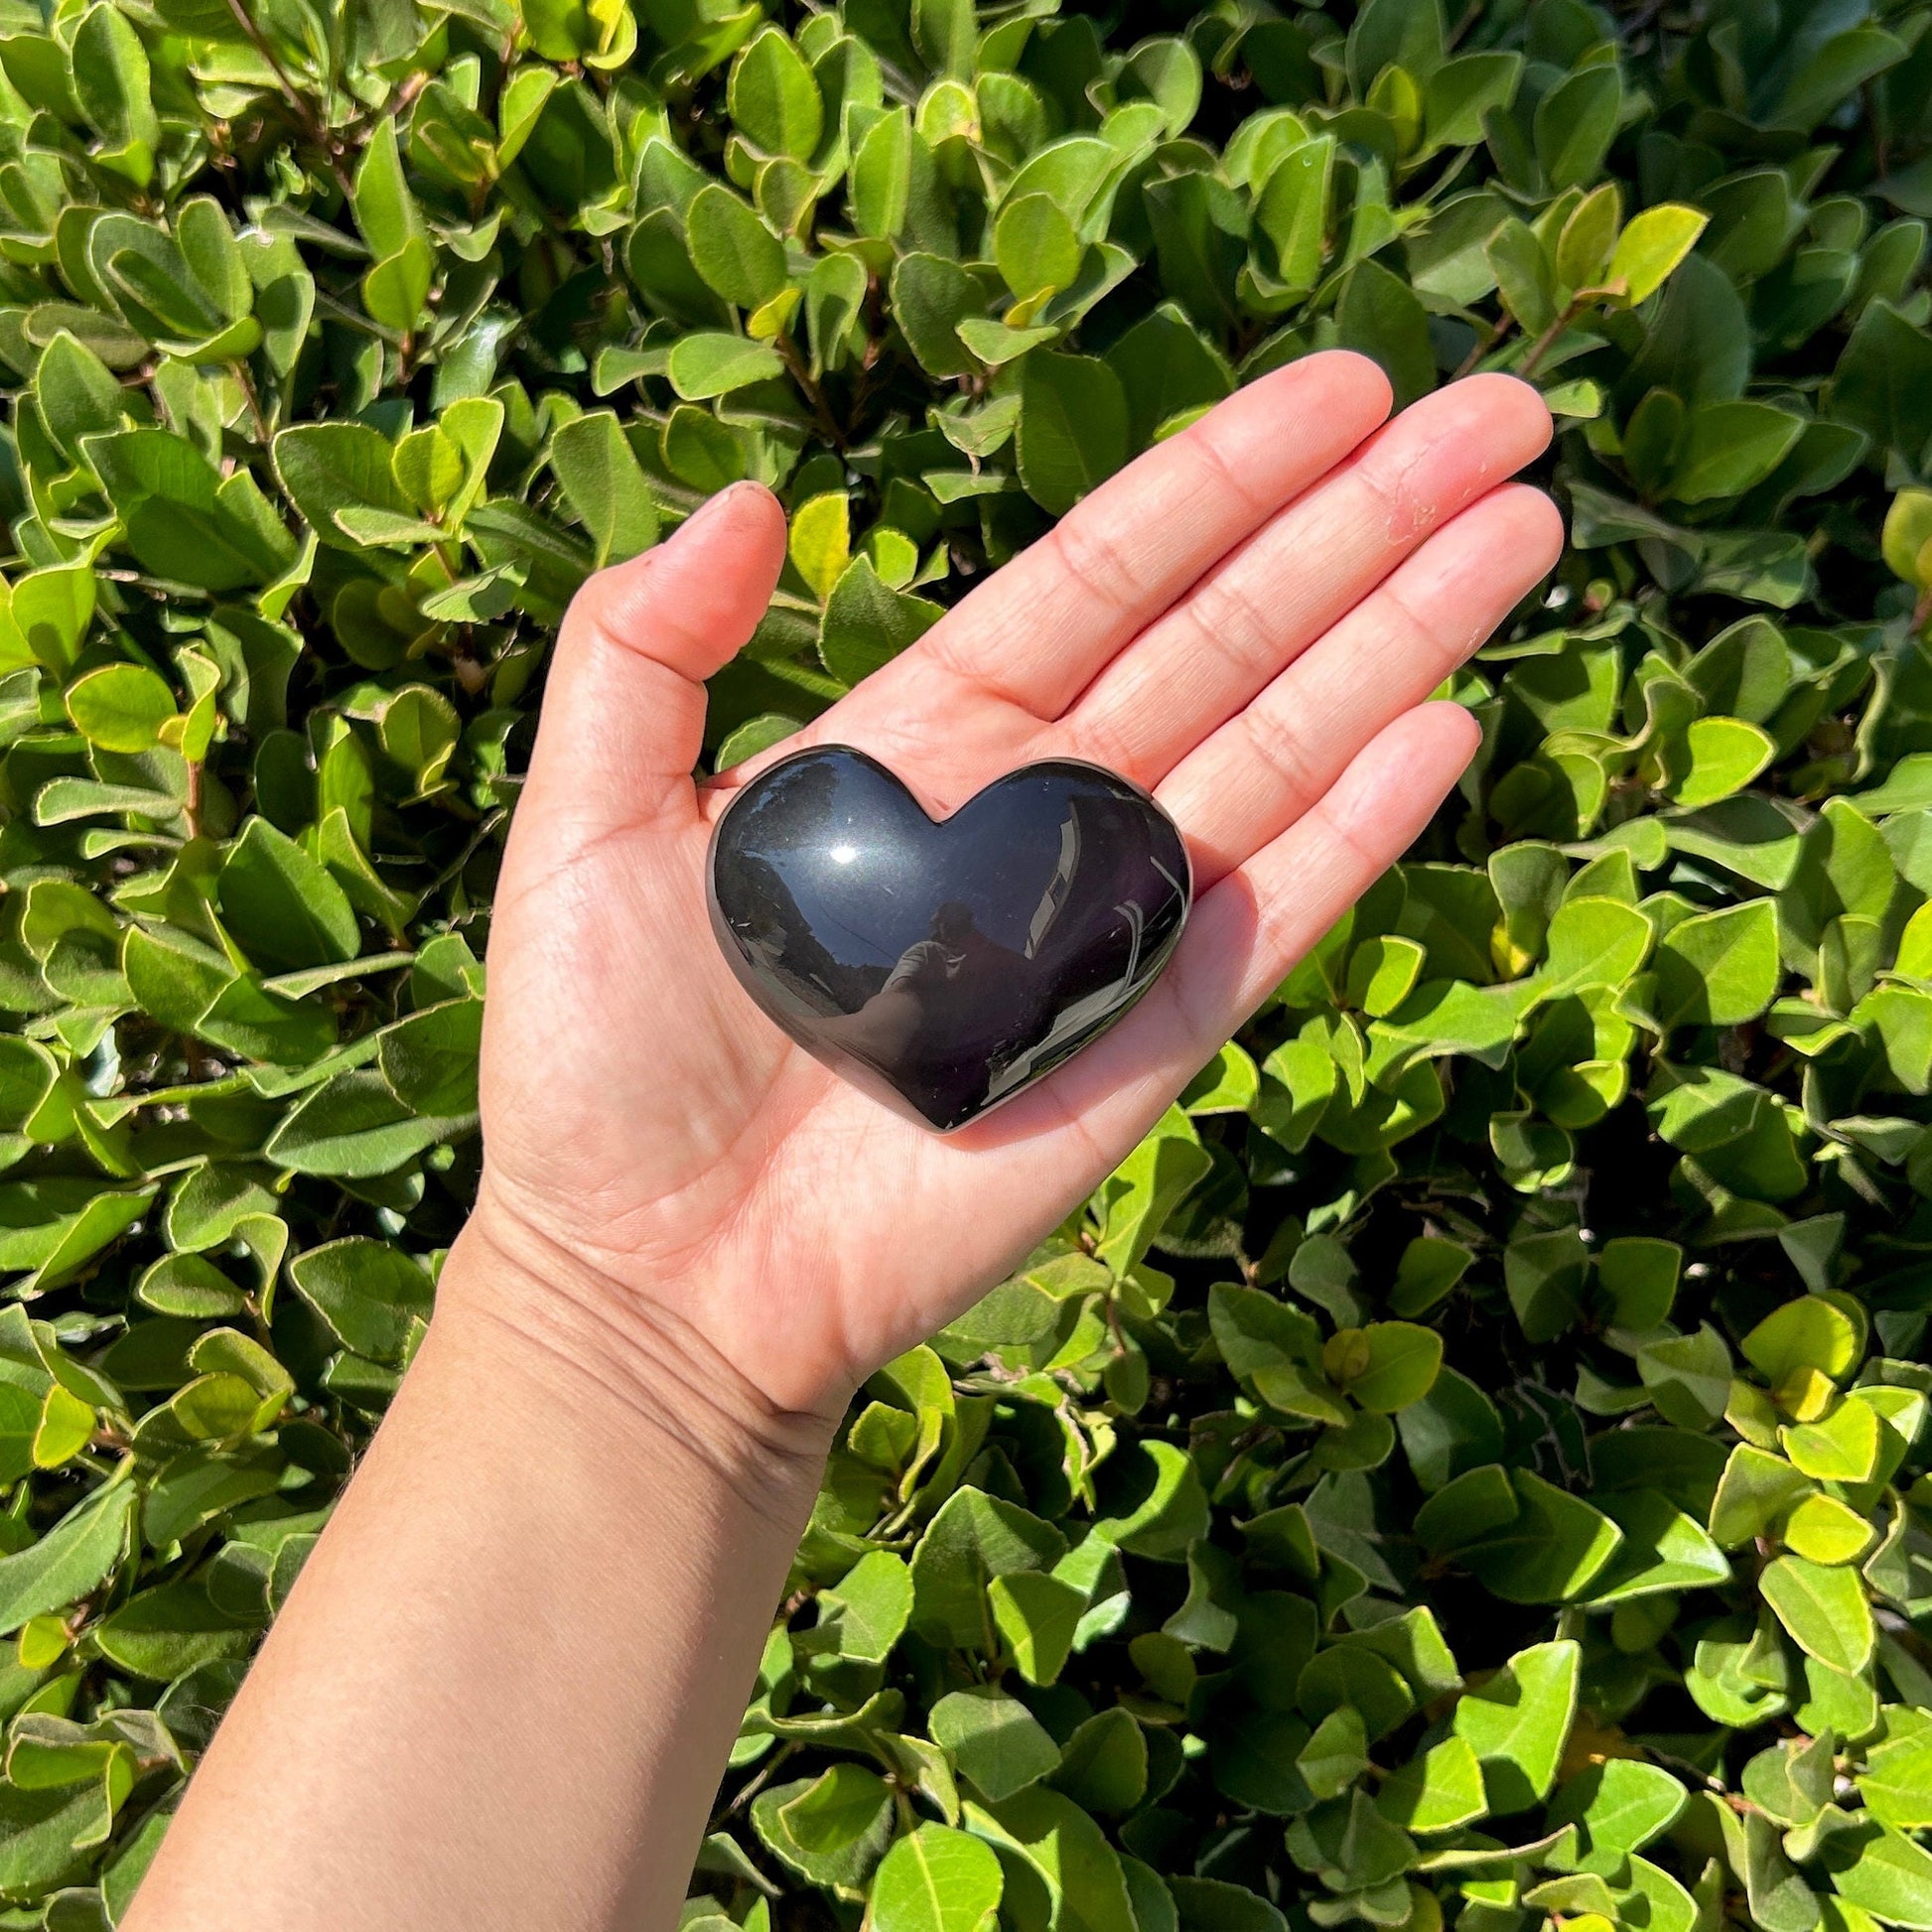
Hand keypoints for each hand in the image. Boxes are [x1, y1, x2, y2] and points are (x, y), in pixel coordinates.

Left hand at [467, 359, 1560, 1426]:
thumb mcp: (585, 824)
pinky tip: (1449, 725)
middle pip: (1236, 632)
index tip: (1345, 389)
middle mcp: (1042, 807)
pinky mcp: (1150, 1038)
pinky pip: (1278, 913)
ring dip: (1406, 637)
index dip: (1226, 476)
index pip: (1108, 570)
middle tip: (1505, 417)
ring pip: (1286, 747)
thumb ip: (642, 651)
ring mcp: (1110, 921)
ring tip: (1522, 524)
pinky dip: (1366, 826)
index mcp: (927, 735)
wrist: (658, 1276)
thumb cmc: (599, 1061)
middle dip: (1369, 522)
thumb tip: (740, 498)